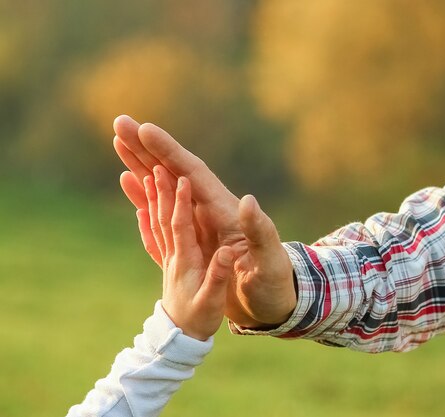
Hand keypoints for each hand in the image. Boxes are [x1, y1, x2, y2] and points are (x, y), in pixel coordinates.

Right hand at [115, 116, 295, 328]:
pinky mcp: (191, 238)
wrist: (272, 302)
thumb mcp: (271, 259)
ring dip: (140, 165)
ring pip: (164, 186)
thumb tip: (247, 201)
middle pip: (174, 171)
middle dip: (146, 149)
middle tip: (119, 123)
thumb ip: (260, 231)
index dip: (169, 152)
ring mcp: (199, 223)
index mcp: (224, 211)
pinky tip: (129, 181)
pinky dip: (143, 195)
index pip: (193, 173)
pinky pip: (160, 211)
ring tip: (118, 143)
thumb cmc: (275, 283)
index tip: (144, 129)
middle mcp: (209, 211)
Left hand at [139, 165, 233, 339]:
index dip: (179, 202)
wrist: (179, 339)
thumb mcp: (213, 301)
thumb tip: (227, 253)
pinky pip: (153, 236)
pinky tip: (141, 208)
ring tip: (143, 173)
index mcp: (186, 262)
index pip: (180, 226)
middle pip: (162, 218)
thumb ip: (219, 276)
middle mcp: (173, 256)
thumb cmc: (199, 320)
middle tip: (153, 162)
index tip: (179, 177)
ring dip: (151, 197)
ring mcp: (168, 259)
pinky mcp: (168, 264)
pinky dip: (146, 219)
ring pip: (155, 222)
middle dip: (159, 189)